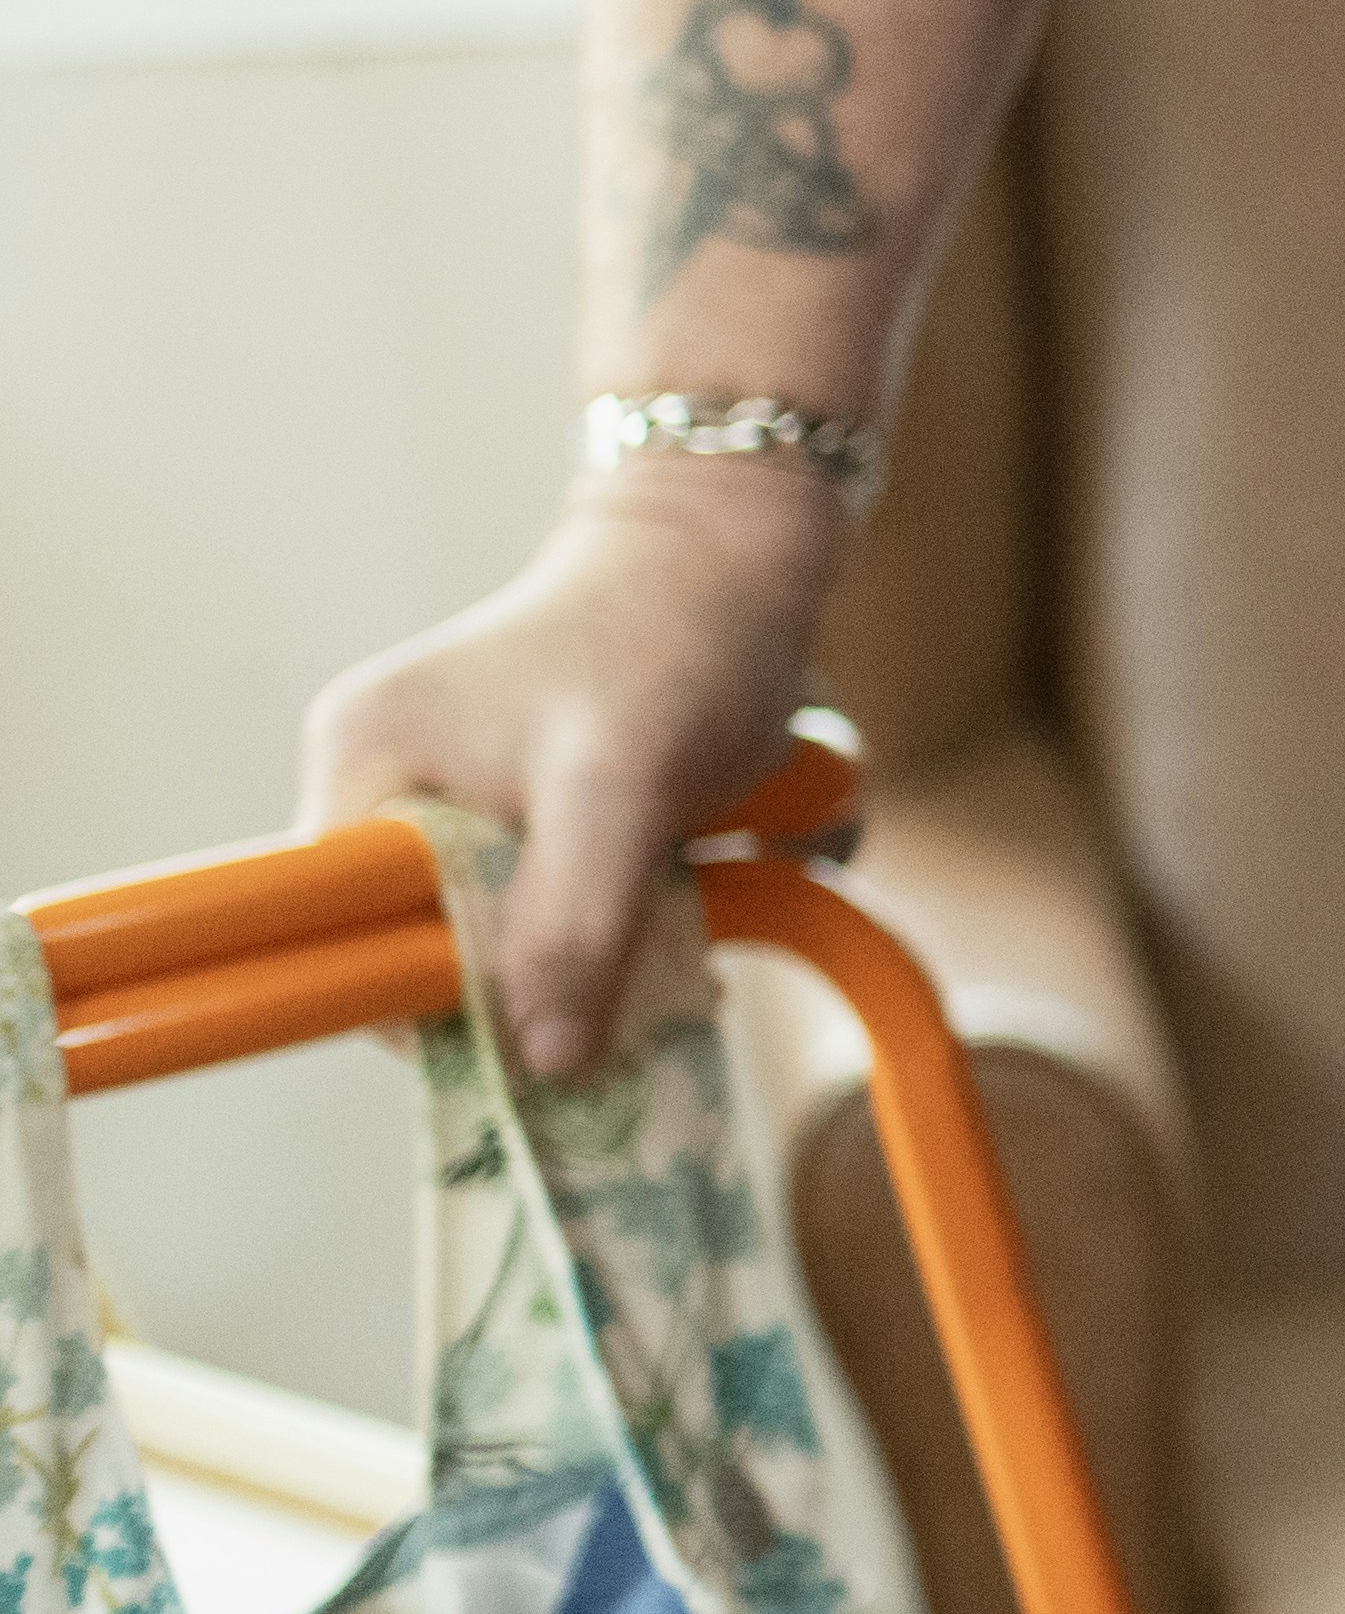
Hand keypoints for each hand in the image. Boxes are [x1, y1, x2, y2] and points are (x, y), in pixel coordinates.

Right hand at [305, 466, 849, 1078]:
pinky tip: (677, 909)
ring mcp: (450, 786)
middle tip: (632, 999)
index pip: (342, 939)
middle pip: (418, 939)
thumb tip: (537, 1061)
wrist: (734, 551)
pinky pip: (535, 891)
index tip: (527, 1034)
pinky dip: (603, 918)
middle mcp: (383, 778)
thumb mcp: (624, 790)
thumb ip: (572, 924)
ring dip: (580, 956)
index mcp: (364, 767)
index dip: (422, 1001)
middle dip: (522, 984)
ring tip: (676, 949)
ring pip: (490, 924)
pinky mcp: (518, 795)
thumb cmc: (675, 646)